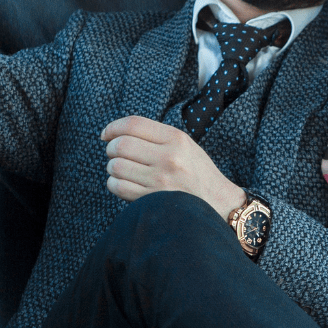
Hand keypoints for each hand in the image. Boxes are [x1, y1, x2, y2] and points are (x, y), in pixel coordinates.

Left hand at [100, 116, 244, 217]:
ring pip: (116, 166)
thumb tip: (117, 134)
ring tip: (123, 171)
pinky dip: (114, 184)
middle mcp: (169, 158)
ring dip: (113, 168)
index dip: (113, 127)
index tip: (106, 134)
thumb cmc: (198, 173)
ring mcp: (162, 180)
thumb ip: (157, 137)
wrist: (220, 203)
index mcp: (177, 139)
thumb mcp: (186, 146)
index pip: (134, 124)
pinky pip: (119, 187)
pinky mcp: (155, 200)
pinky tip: (123, 184)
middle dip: (111, 149)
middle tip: (115, 155)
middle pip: (121, 145)